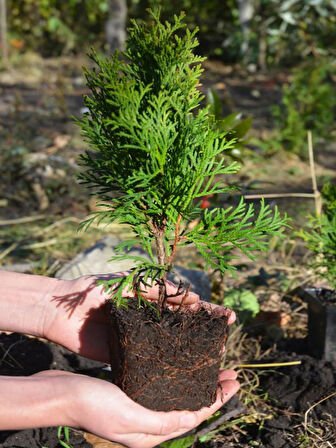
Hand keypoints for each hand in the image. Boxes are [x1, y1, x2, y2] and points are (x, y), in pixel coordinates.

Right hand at [34, 368, 238, 447]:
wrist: (60, 394)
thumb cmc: (91, 404)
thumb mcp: (128, 415)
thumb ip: (161, 421)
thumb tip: (192, 421)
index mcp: (151, 434)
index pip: (194, 416)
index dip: (218, 400)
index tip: (235, 381)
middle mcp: (148, 424)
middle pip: (190, 406)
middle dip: (213, 391)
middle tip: (231, 373)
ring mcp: (139, 409)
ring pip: (177, 397)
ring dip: (196, 383)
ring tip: (211, 369)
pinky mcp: (130, 394)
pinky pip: (161, 388)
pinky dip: (176, 379)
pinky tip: (179, 368)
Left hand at [43, 274, 234, 362]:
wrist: (63, 310)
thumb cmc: (96, 290)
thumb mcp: (130, 281)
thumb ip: (160, 288)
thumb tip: (193, 298)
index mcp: (152, 300)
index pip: (186, 304)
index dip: (208, 310)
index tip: (228, 315)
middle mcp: (150, 320)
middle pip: (184, 326)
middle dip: (206, 330)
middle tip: (227, 335)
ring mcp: (141, 338)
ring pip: (172, 345)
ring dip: (193, 349)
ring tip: (214, 355)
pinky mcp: (128, 354)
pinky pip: (152, 360)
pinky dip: (168, 364)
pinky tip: (184, 371)